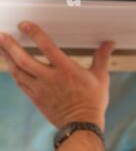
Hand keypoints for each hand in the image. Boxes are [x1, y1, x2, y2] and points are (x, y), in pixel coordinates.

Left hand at [0, 21, 114, 130]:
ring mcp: (41, 89)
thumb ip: (101, 57)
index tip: (25, 25)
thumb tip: (109, 44)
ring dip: (7, 57)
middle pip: (23, 59)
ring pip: (18, 71)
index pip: (47, 47)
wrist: (82, 124)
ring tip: (1, 46)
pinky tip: (10, 65)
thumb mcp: (100, 77)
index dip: (34, 33)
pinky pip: (20, 83)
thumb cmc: (92, 102)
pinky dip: (13, 72)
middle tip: (2, 35)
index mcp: (67, 70)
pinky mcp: (36, 98)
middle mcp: (50, 78)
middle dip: (9, 46)